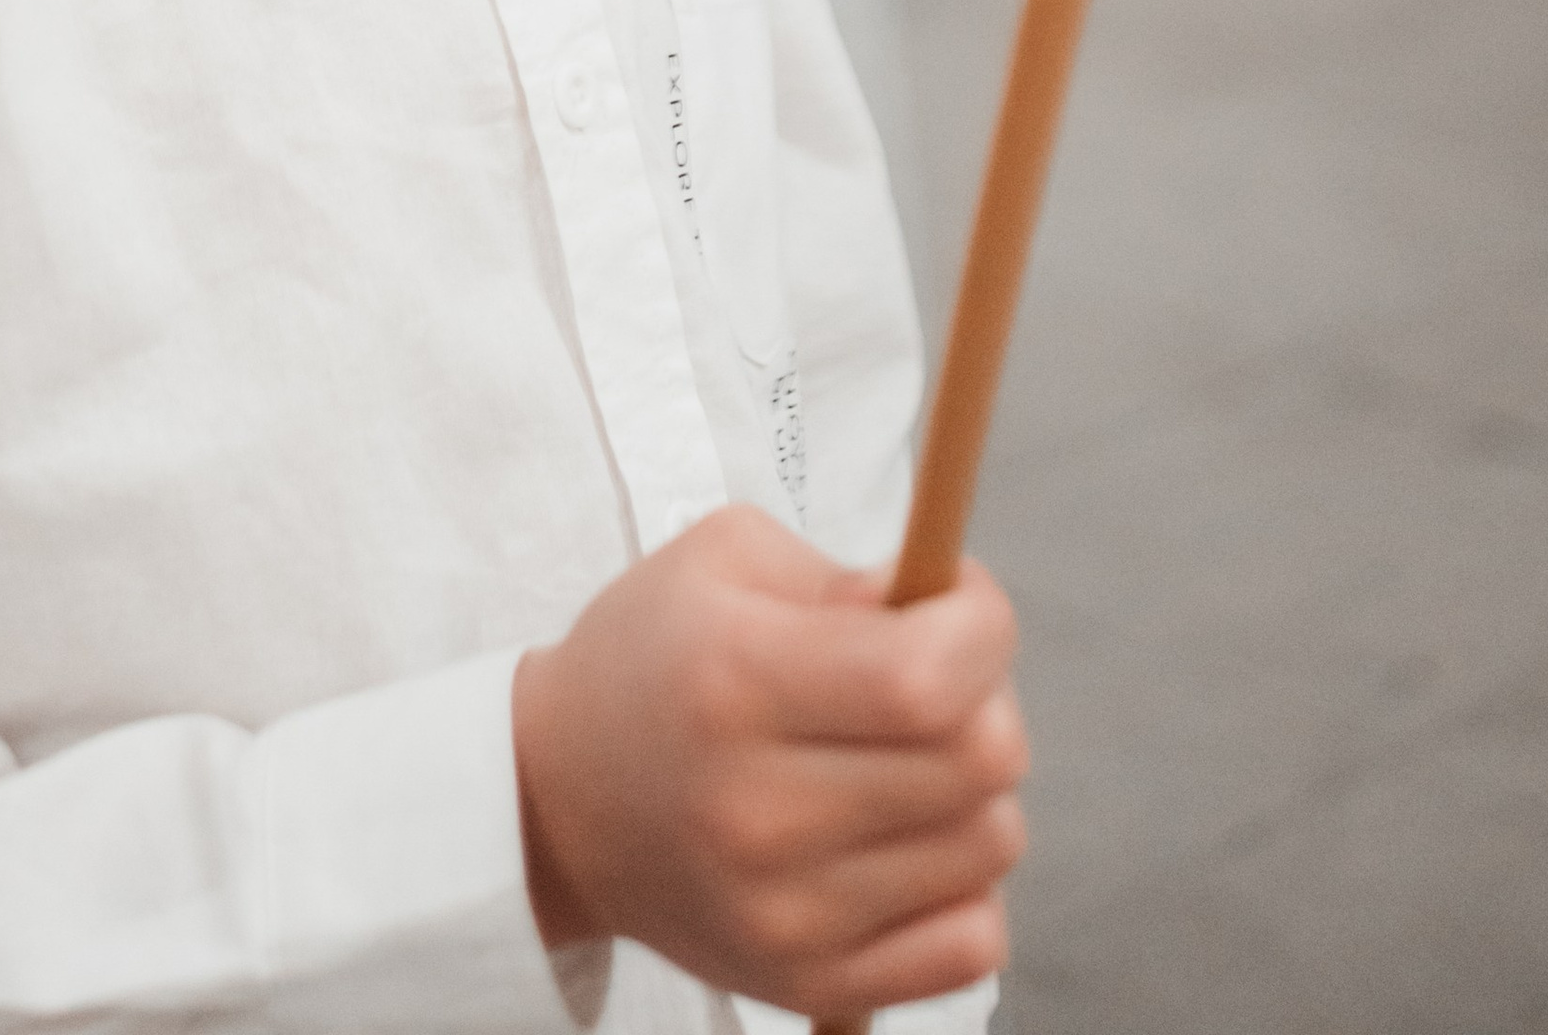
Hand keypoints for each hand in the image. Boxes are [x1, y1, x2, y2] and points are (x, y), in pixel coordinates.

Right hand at [512, 507, 1024, 1019]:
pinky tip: (904, 843)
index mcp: (735, 682)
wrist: (557, 803)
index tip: (957, 605)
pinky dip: (964, 886)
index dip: (980, 628)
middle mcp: (758, 811)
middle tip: (928, 682)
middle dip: (983, 698)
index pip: (926, 677)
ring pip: (990, 845)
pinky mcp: (809, 985)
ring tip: (903, 763)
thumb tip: (943, 615)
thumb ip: (842, 576)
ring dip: (974, 791)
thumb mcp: (721, 561)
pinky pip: (973, 943)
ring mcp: (786, 915)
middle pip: (979, 761)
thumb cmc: (653, 661)